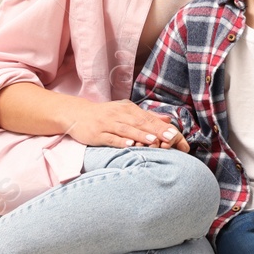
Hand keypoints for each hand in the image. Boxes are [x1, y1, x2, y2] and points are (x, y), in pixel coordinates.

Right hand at [63, 99, 187, 150]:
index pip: (149, 118)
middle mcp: (120, 115)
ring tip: (153, 140)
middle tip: (171, 138)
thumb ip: (147, 116)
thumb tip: (168, 120)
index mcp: (129, 109)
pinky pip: (110, 138)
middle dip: (156, 131)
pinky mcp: (98, 133)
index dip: (162, 127)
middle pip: (141, 123)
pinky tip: (129, 144)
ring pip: (127, 130)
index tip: (176, 136)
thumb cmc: (105, 115)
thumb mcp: (126, 111)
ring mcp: (108, 124)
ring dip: (141, 135)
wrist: (77, 114)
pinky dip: (120, 141)